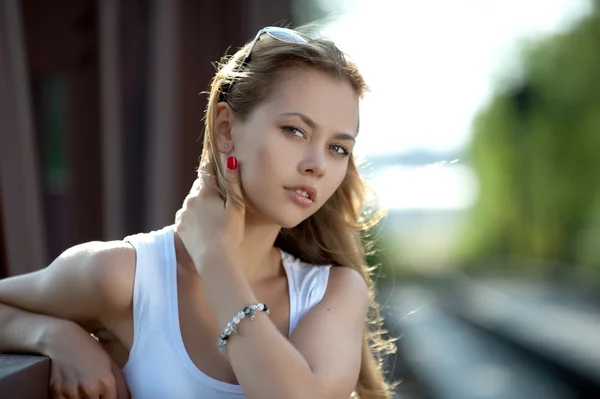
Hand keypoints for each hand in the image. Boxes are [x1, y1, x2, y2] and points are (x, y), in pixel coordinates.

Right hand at [42, 321, 129, 398]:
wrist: (62, 340)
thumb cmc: (90, 350)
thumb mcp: (111, 363)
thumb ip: (120, 385)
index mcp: (106, 381)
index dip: (109, 398)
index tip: (106, 394)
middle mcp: (89, 388)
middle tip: (94, 389)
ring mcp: (71, 392)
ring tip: (82, 385)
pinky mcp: (56, 393)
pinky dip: (69, 398)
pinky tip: (71, 388)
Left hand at [175, 156, 244, 274]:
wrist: (213, 260)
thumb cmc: (230, 234)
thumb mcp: (236, 207)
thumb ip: (233, 182)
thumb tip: (231, 159)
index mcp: (205, 192)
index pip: (207, 170)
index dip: (211, 163)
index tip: (214, 156)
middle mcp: (190, 200)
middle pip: (199, 186)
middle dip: (208, 185)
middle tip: (217, 187)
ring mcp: (183, 214)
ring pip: (192, 201)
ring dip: (200, 201)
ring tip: (212, 210)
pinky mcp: (179, 227)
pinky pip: (186, 215)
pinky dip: (194, 215)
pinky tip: (204, 223)